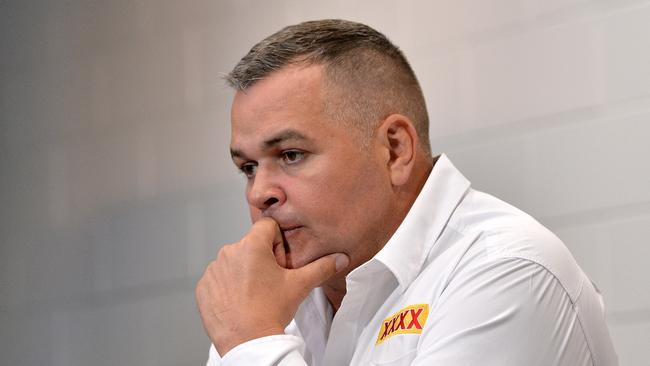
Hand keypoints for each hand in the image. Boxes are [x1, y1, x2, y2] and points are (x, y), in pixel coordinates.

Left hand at [195, 217, 349, 354]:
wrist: (248, 342)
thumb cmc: (271, 312)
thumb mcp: (300, 285)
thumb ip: (322, 267)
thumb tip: (341, 258)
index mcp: (251, 245)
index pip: (267, 227)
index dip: (278, 244)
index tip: (280, 264)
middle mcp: (228, 252)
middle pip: (250, 245)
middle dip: (261, 259)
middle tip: (270, 283)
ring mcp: (213, 270)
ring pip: (233, 262)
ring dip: (243, 273)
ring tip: (254, 295)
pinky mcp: (203, 287)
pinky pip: (218, 279)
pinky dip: (228, 287)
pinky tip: (240, 302)